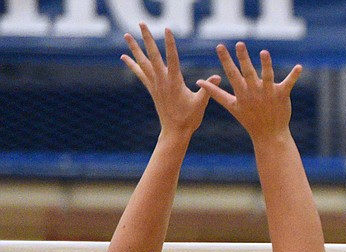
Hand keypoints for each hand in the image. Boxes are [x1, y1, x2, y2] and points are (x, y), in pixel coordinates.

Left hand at [122, 24, 218, 138]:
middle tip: (142, 24)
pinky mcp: (152, 89)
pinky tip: (125, 56)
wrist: (175, 132)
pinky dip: (132, 64)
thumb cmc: (190, 119)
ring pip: (143, 62)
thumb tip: (218, 76)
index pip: (172, 58)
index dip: (170, 43)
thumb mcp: (201, 103)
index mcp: (174, 82)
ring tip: (126, 35)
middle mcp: (162, 81)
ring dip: (134, 48)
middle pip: (152, 55)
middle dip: (147, 39)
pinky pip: (140, 73)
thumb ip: (208, 89)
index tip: (168, 29)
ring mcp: (155, 84)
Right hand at [198, 42, 300, 142]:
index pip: (232, 74)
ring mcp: (269, 93)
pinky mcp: (282, 95)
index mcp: (242, 93)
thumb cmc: (249, 119)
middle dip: (243, 58)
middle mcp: (254, 91)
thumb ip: (215, 93)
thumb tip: (199, 82)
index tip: (220, 46)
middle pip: (248, 72)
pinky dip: (294, 75)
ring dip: (266, 64)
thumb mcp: (231, 106)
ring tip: (264, 52)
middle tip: (239, 44)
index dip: (226, 60)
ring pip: (267, 76)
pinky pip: (288, 83)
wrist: (269, 135)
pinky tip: (299, 67)